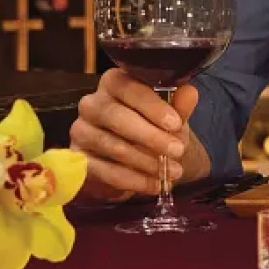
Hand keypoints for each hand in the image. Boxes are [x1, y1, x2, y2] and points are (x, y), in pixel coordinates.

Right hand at [68, 70, 212, 201]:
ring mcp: (81, 131)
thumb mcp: (169, 117)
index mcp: (113, 83)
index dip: (152, 106)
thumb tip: (190, 92)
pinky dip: (134, 180)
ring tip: (173, 171)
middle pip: (117, 117)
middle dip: (151, 136)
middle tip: (177, 151)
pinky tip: (154, 185)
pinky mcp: (79, 159)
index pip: (128, 88)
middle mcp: (91, 103)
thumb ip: (179, 105)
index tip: (175, 123)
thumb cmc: (151, 128)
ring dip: (146, 162)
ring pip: (113, 146)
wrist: (132, 161)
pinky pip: (106, 171)